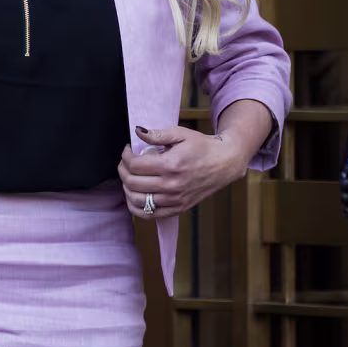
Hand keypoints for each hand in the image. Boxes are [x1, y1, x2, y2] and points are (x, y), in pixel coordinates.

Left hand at [119, 125, 248, 218]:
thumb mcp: (181, 134)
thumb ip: (157, 134)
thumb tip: (137, 131)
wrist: (224, 163)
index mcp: (170, 165)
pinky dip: (136, 206)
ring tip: (129, 177)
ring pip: (137, 200)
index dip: (126, 156)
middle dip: (122, 170)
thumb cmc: (202, 147)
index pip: (135, 165)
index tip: (128, 150)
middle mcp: (171, 186)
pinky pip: (149, 215)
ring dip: (126, 188)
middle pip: (132, 183)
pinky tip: (134, 195)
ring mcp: (174, 200)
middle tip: (125, 162)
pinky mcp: (178, 209)